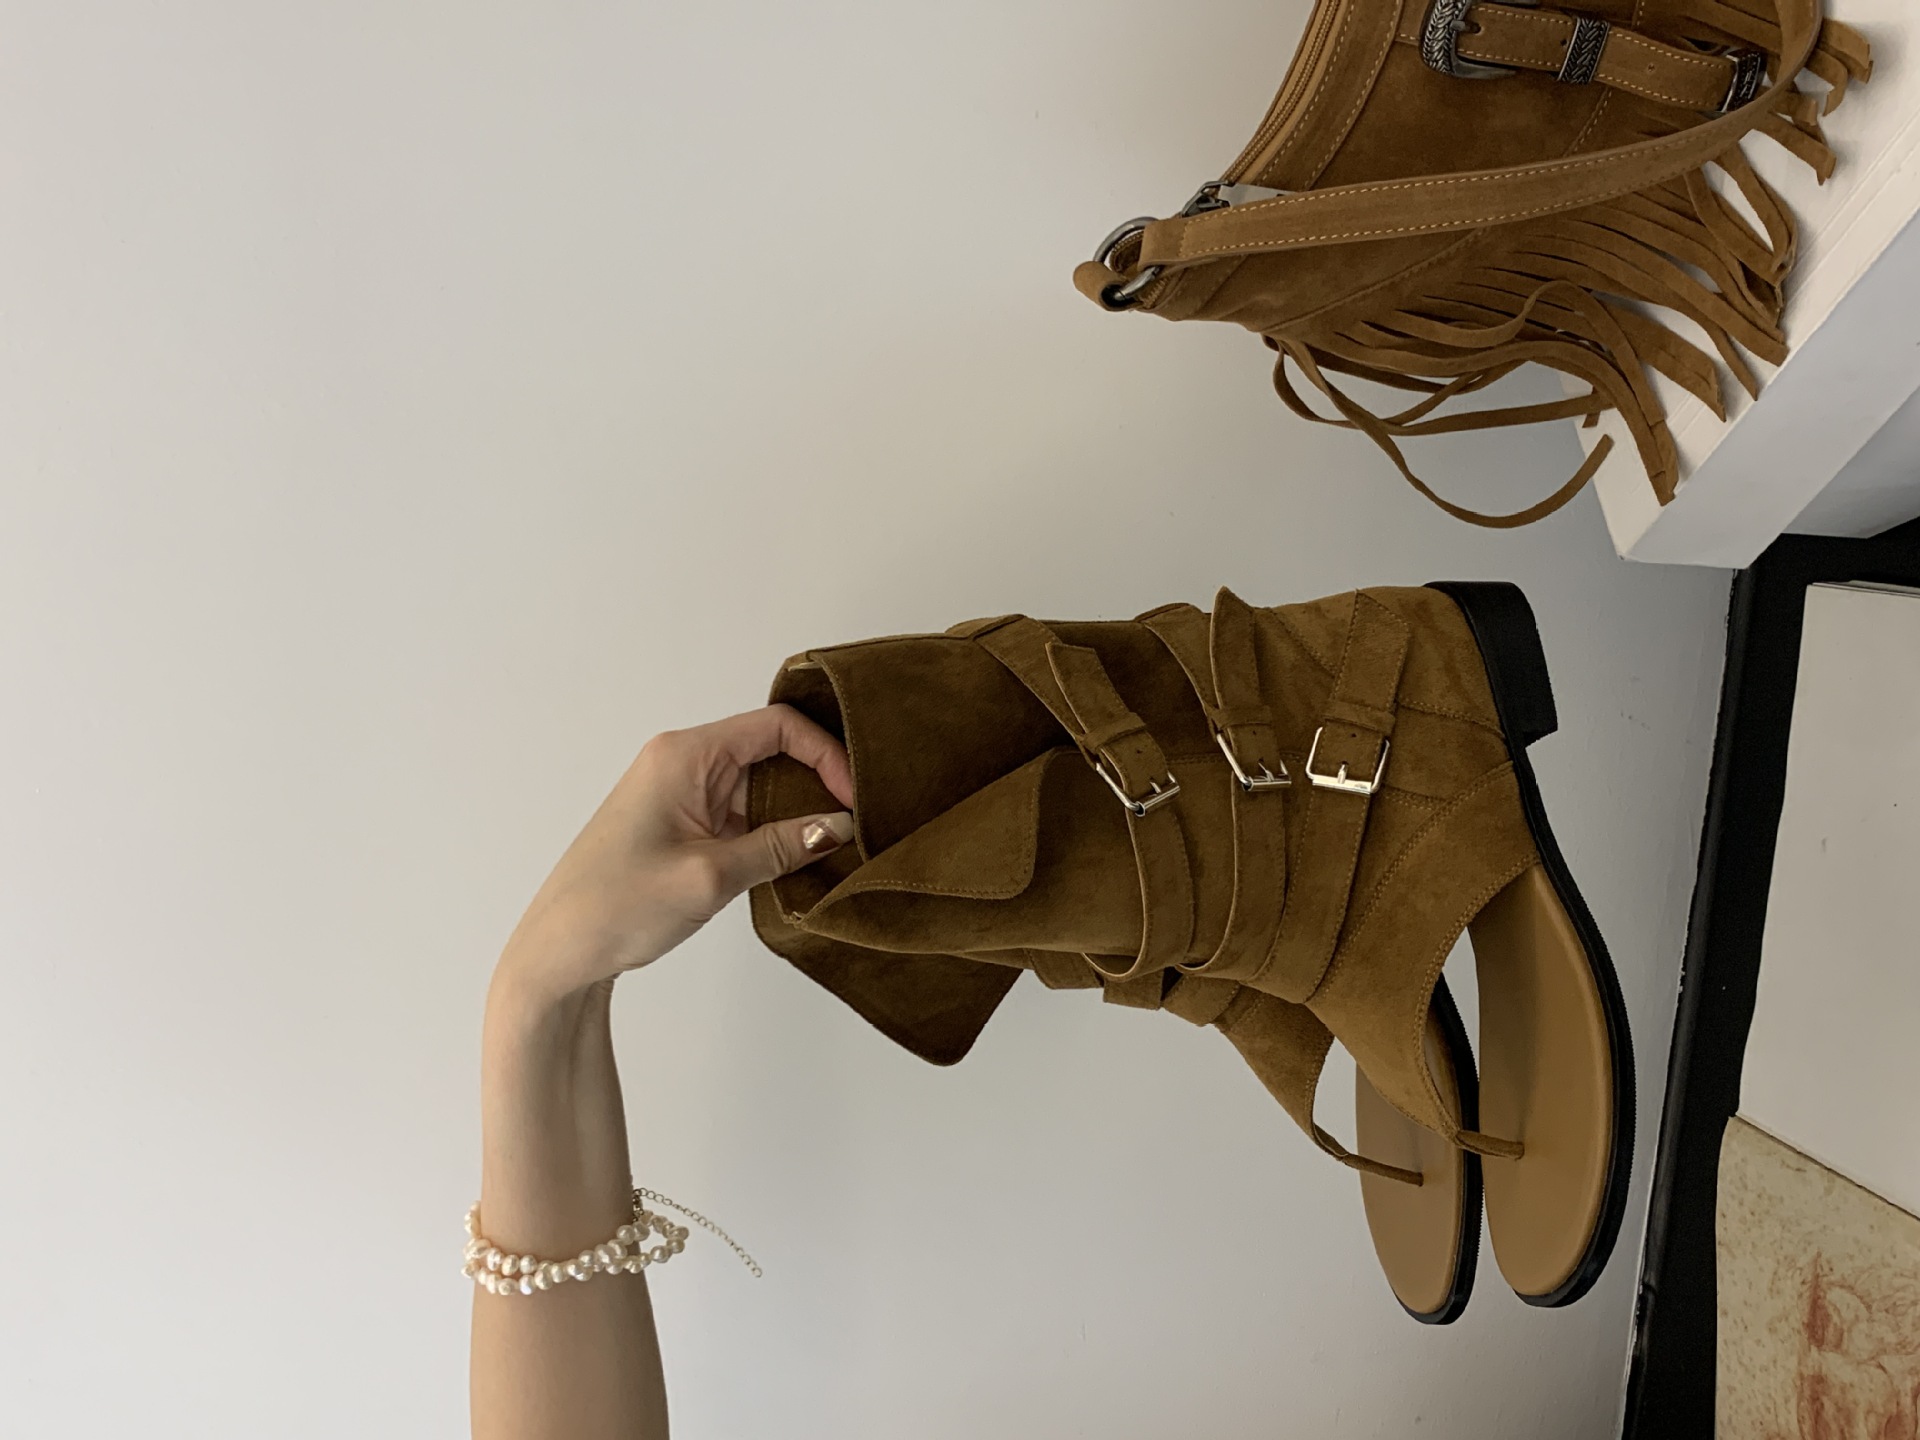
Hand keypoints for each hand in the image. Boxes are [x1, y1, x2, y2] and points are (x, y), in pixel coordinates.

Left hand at [493, 704, 855, 1009]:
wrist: (559, 952)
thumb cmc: (616, 906)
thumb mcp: (711, 876)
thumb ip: (780, 846)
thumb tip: (837, 827)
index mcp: (683, 755)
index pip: (775, 726)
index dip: (824, 754)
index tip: (854, 797)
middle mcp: (681, 762)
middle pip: (770, 751)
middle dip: (816, 783)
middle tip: (855, 823)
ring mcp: (680, 794)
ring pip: (758, 785)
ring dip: (795, 812)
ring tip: (833, 846)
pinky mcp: (681, 824)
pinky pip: (740, 813)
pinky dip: (771, 832)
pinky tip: (796, 860)